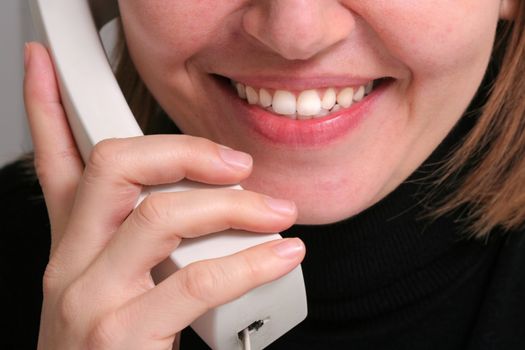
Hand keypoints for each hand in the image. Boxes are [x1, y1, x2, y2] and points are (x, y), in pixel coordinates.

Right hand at [24, 42, 304, 349]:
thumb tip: (206, 200)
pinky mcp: (121, 335)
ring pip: (161, 215)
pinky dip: (250, 262)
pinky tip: (279, 255)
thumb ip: (143, 240)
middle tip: (235, 162)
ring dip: (233, 207)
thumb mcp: (115, 285)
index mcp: (73, 247)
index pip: (53, 163)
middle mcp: (73, 264)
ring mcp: (91, 298)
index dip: (43, 108)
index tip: (42, 65)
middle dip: (184, 151)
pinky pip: (196, 278)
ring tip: (275, 213)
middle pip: (115, 168)